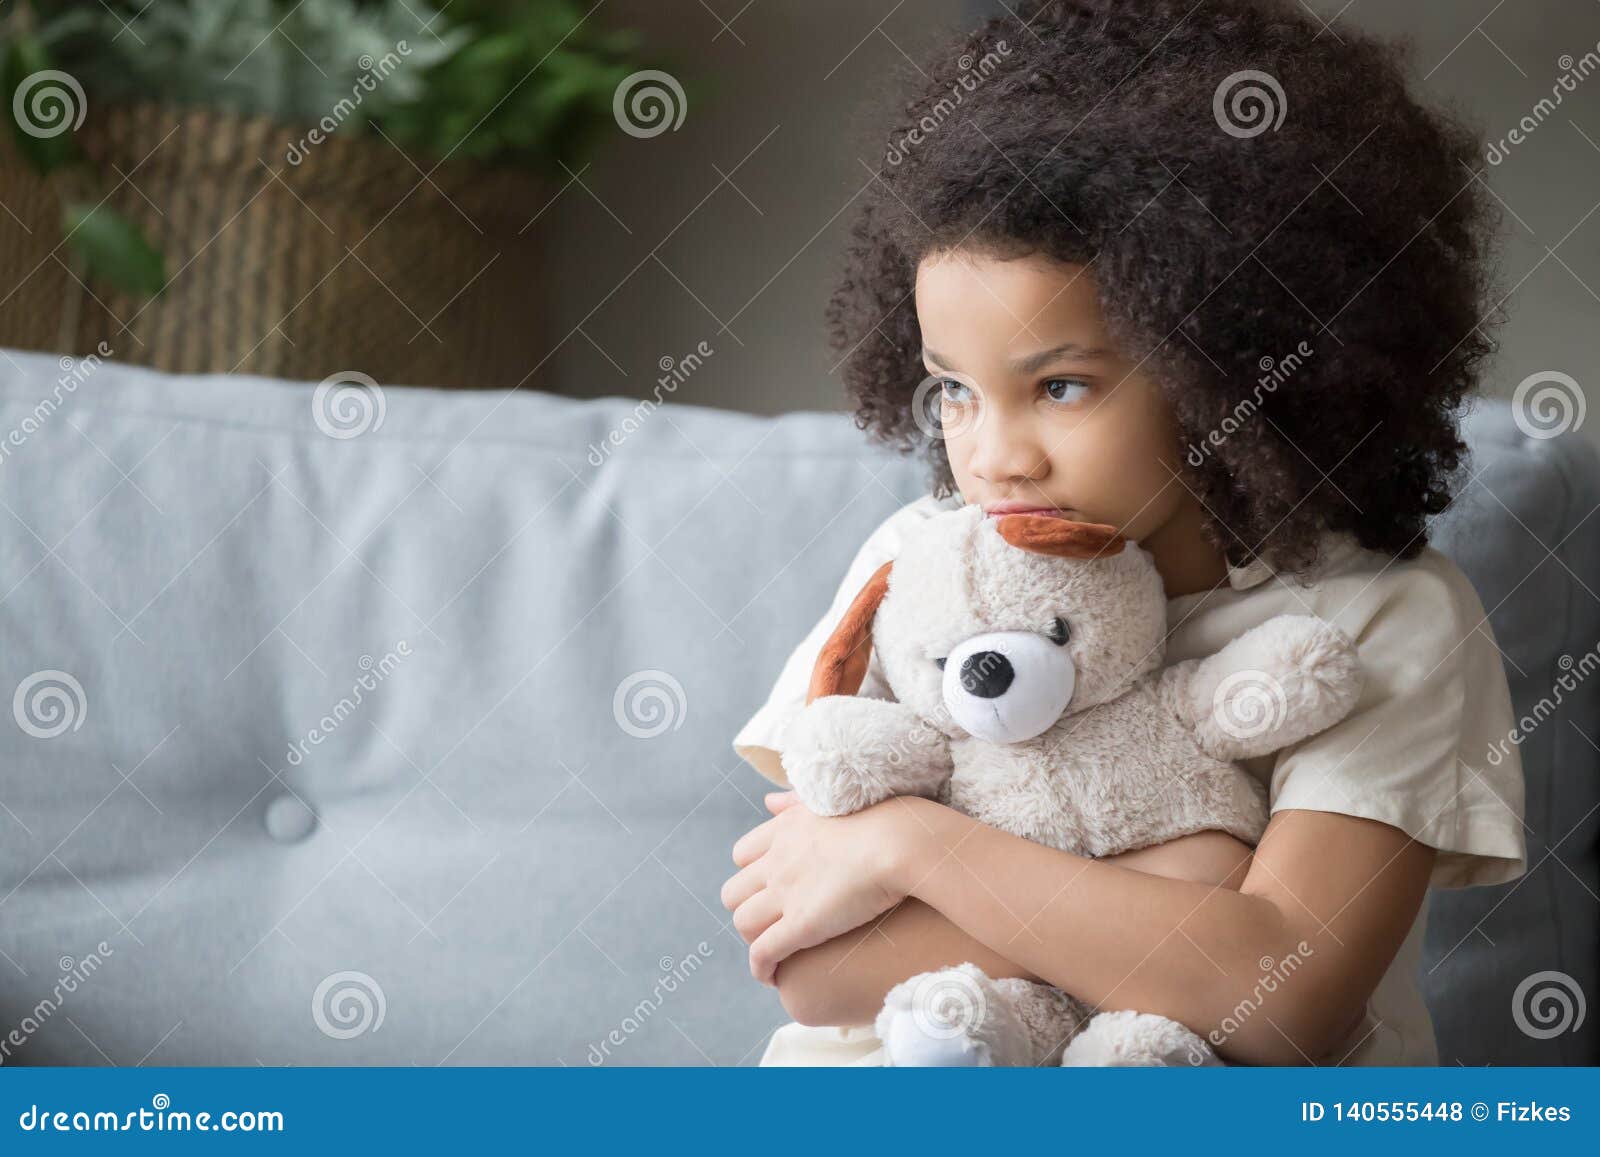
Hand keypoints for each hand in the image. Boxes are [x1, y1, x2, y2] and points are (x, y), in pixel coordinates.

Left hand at [720, 791, 919, 984]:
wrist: (899, 842)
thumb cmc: (881, 819)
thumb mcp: (828, 801)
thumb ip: (794, 801)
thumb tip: (768, 801)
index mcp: (784, 830)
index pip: (742, 856)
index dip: (752, 875)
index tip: (770, 889)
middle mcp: (777, 861)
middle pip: (734, 892)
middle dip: (747, 909)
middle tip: (771, 924)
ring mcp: (786, 894)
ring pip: (744, 924)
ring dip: (754, 939)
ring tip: (774, 952)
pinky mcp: (801, 925)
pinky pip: (763, 953)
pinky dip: (761, 968)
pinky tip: (772, 976)